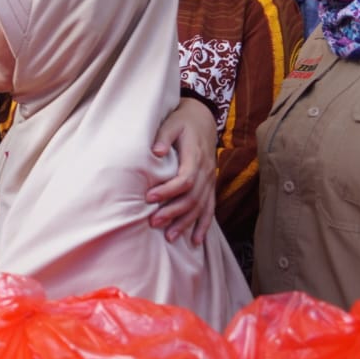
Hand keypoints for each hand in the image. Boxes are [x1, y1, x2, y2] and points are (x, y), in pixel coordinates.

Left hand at [146, 97, 216, 244]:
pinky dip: (204, 225)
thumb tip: (156, 152)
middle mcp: (206, 172)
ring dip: (186, 223)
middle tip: (153, 222)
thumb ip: (163, 137)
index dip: (168, 191)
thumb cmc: (183, 121)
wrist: (203, 117)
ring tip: (169, 236)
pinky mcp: (210, 185)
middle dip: (173, 212)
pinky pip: (210, 208)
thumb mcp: (172, 123)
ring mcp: (210, 180)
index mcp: (196, 157)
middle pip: (192, 197)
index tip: (148, 198)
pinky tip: (195, 241)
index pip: (184, 180)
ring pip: (201, 206)